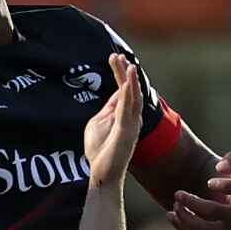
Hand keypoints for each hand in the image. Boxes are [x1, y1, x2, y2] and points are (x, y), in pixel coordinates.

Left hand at [84, 54, 142, 186]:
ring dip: (130, 80)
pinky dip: (129, 94)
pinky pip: (128, 109)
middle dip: (124, 72)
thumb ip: (107, 109)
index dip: (120, 73)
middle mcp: (131, 118)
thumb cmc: (99, 150)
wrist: (101, 174)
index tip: (114, 56)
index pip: (123, 90)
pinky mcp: (126, 132)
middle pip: (129, 90)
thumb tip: (113, 95)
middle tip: (117, 55)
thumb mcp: (98, 123)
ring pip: (132, 98)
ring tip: (128, 65)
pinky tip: (127, 82)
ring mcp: (130, 125)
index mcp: (123, 115)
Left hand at [167, 151, 230, 229]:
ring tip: (175, 204)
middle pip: (214, 211)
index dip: (226, 185)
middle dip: (193, 202)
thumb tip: (220, 166)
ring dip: (185, 216)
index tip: (208, 182)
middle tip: (177, 193)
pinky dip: (183, 226)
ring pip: (204, 229)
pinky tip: (172, 215)